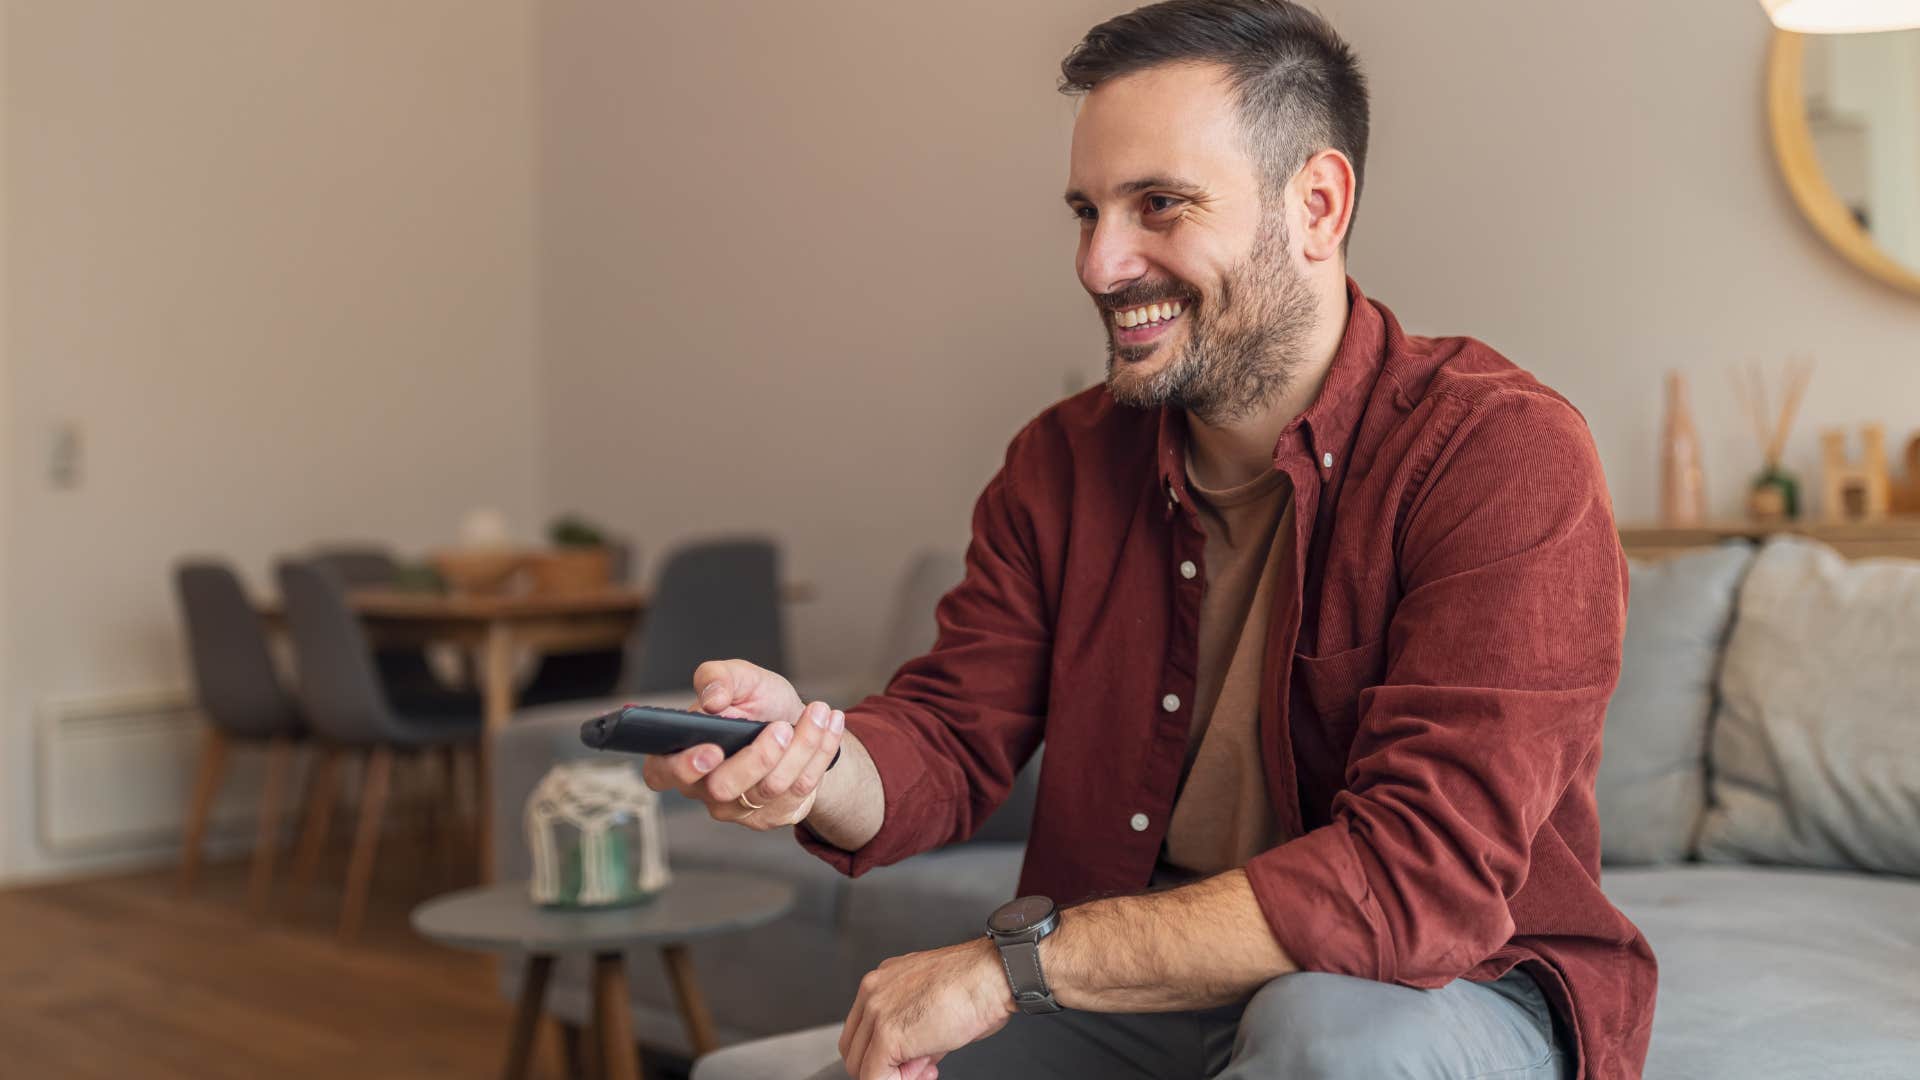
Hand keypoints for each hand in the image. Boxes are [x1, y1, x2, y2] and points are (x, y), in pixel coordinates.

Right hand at [638, 659, 844, 830]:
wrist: (794, 721)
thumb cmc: (757, 702)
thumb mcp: (740, 677)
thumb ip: (719, 677)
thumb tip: (712, 698)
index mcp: (681, 753)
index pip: (661, 773)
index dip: (683, 766)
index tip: (714, 749)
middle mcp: (705, 788)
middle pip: (725, 787)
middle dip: (760, 756)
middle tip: (782, 728)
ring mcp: (739, 808)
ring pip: (771, 788)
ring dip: (803, 746)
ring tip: (819, 713)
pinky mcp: (773, 815)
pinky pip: (800, 791)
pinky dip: (821, 753)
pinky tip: (830, 725)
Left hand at [840, 938, 1014, 1079]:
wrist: (992, 976)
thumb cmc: (975, 984)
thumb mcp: (932, 1005)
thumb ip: (913, 1032)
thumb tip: (911, 1059)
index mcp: (882, 981)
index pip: (862, 1031)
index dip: (883, 1055)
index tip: (910, 1061)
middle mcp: (873, 991)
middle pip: (855, 1049)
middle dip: (886, 1068)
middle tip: (918, 1069)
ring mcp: (877, 1012)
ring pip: (860, 1066)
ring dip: (891, 1077)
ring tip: (925, 1069)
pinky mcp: (887, 1034)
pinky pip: (875, 1077)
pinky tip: (925, 1073)